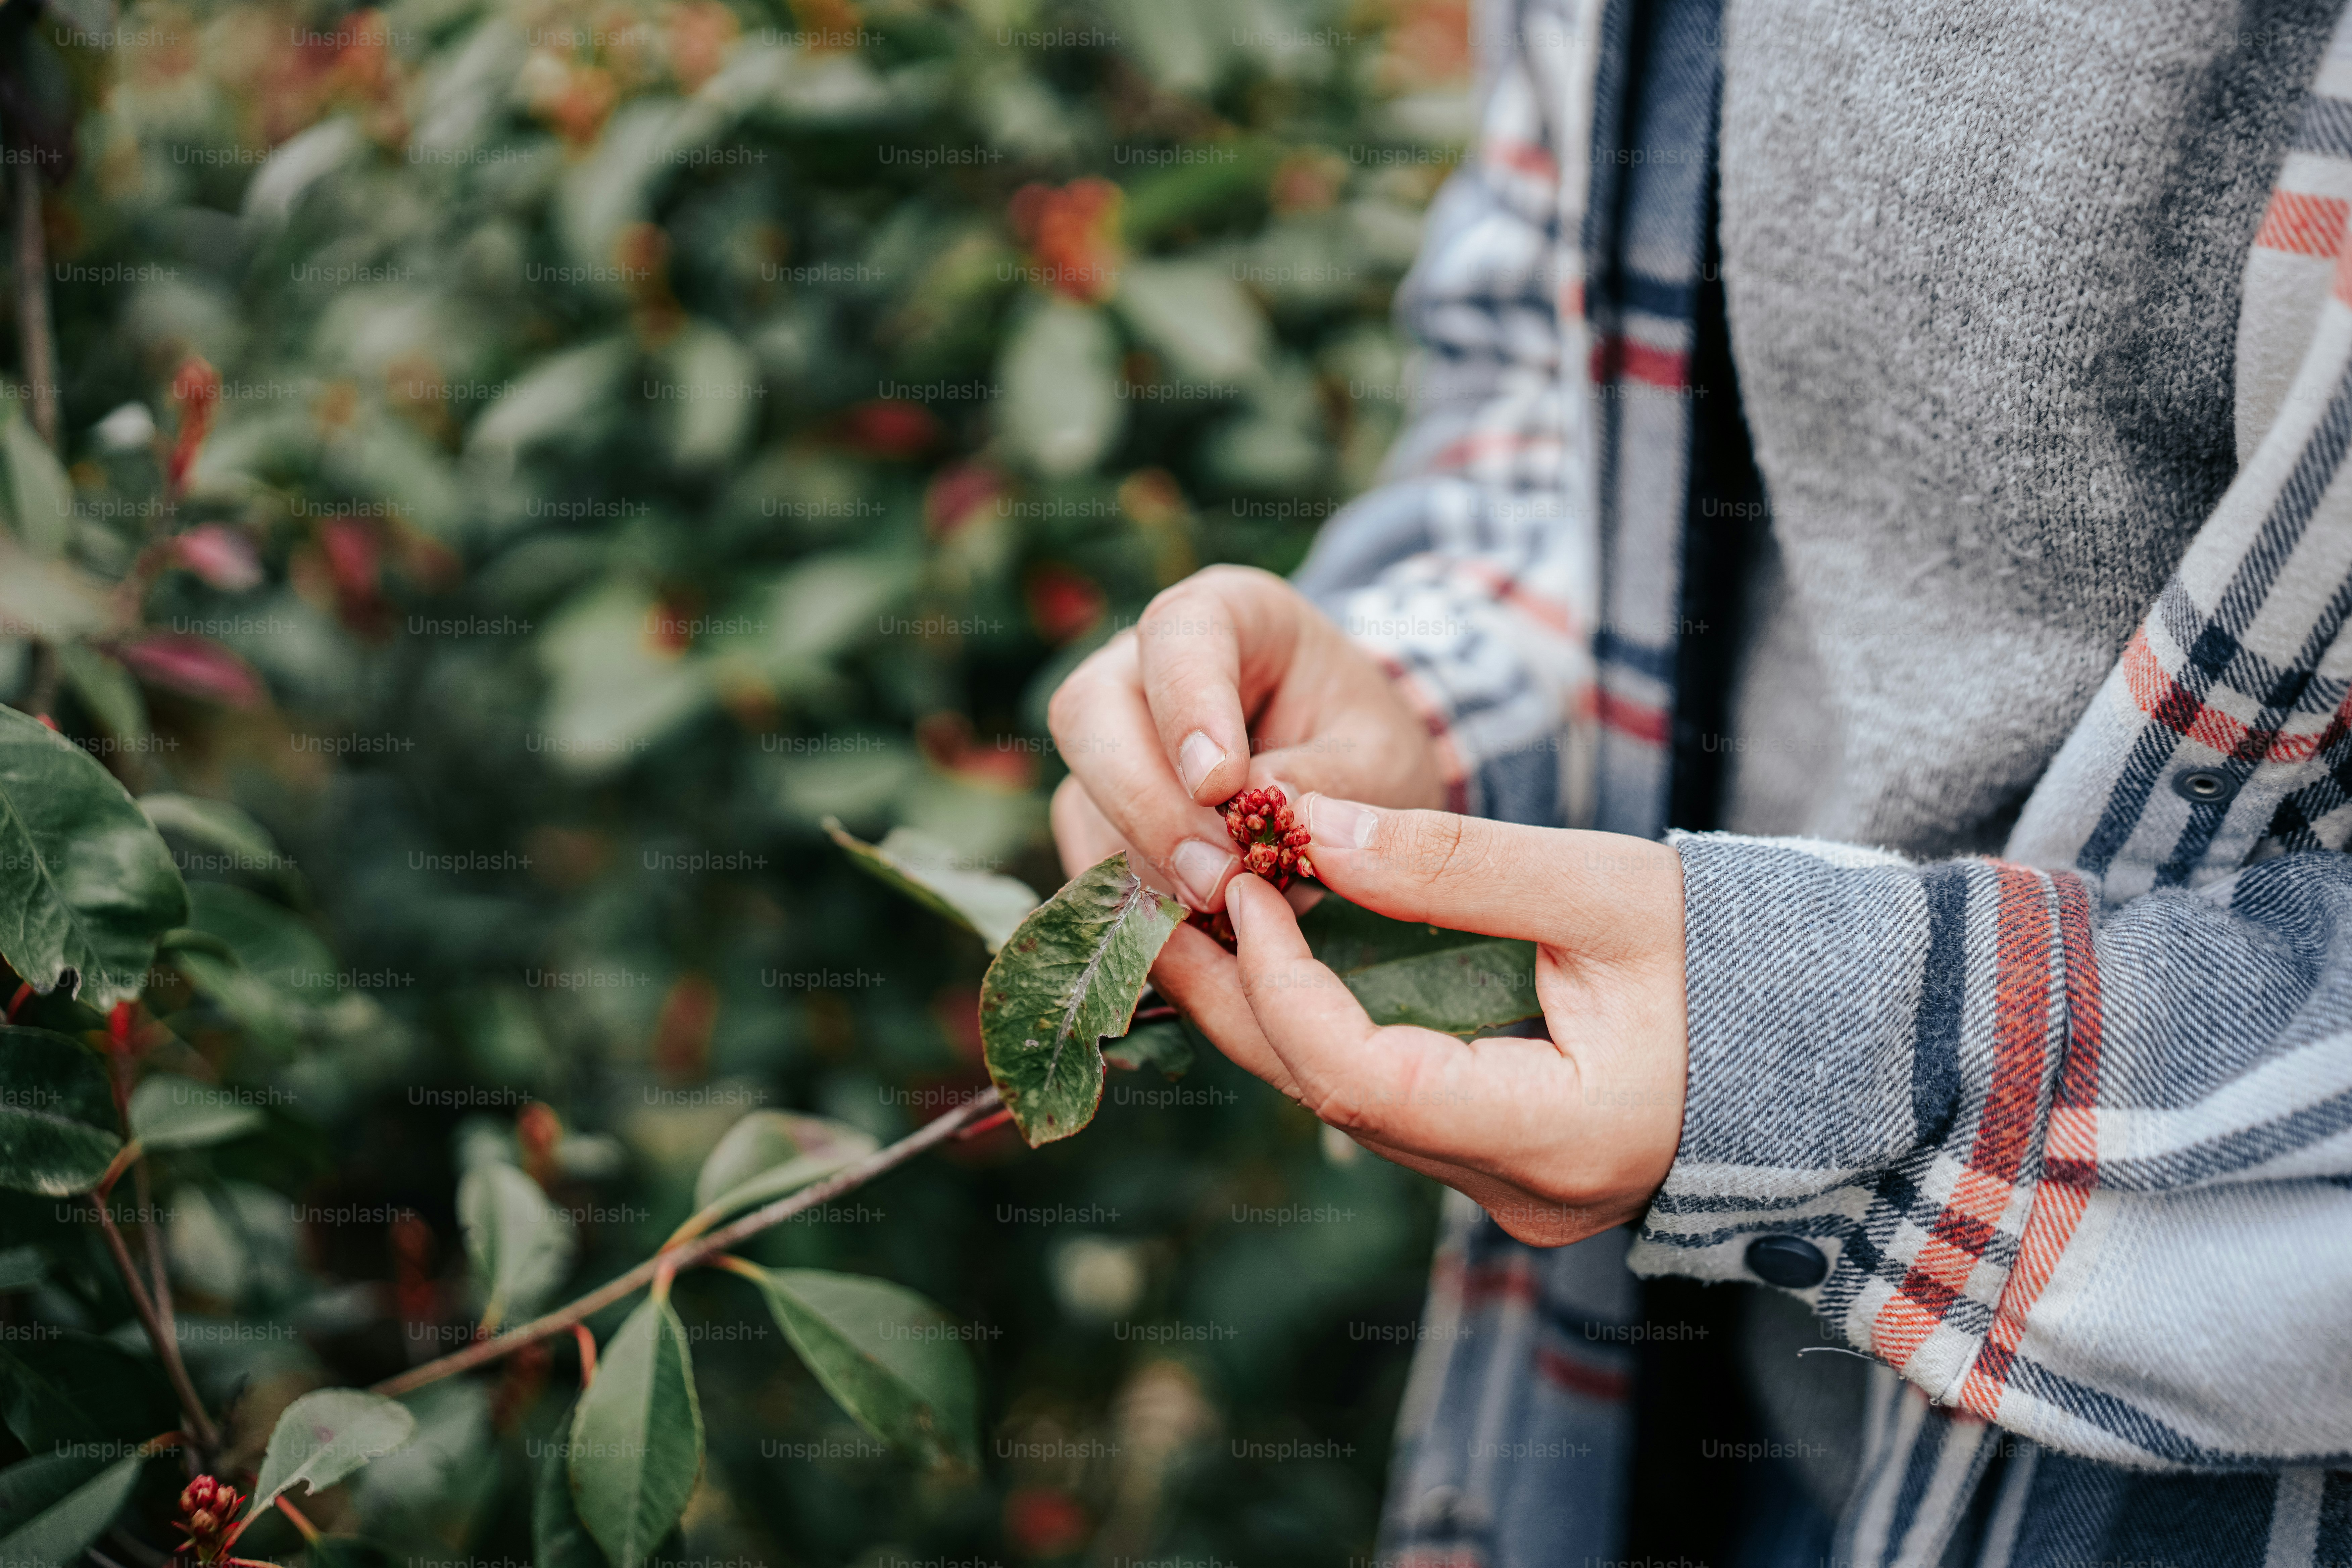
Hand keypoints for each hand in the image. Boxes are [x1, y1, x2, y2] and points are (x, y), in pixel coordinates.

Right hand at [1046, 565, 1446, 909]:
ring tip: (1227, 909)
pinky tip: (1200, 925)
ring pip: (1083, 793)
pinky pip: (1089, 852)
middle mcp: (1147, 663)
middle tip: (1217, 880)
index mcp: (1227, 613)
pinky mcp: (1101, 806)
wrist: (1355, 779)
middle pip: (1093, 713)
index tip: (1220, 785)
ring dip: (1147, 863)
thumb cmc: (1369, 747)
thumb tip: (1266, 805)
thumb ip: (1332, 777)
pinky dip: (1138, 897)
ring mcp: (1113, 735)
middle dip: (1147, 804)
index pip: (1176, 635)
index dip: (1186, 707)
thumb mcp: (1381, 757)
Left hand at [1154, 794, 1687, 1245]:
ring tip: (1205, 916)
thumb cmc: (1737, 952)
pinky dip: (1325, 1027)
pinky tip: (1280, 960)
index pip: (1363, 1076)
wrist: (1821, 1022)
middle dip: (1240, 999)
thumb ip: (1457, 866)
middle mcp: (1524, 1192)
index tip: (1242, 883)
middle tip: (1164, 903)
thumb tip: (1310, 827)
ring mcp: (1511, 1189)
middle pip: (1335, 1099)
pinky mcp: (1503, 1163)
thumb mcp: (1606, 889)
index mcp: (1561, 1137)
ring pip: (1350, 1105)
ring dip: (1272, 1012)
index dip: (1283, 980)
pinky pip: (1385, 1099)